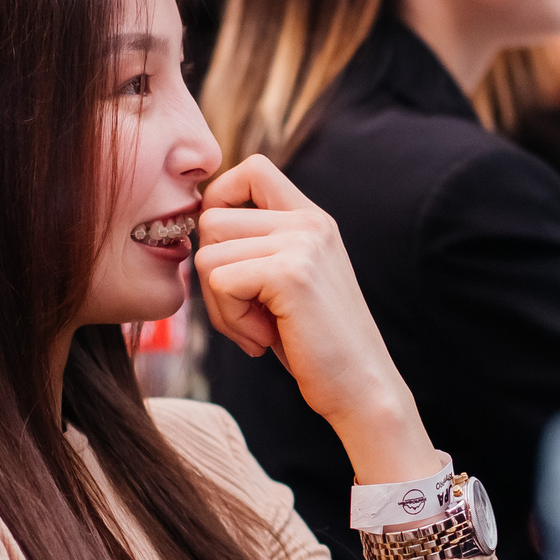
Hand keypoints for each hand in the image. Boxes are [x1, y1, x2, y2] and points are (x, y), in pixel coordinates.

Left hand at [194, 156, 440, 483]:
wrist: (362, 390)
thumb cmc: (316, 346)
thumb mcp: (287, 284)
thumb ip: (256, 249)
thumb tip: (197, 225)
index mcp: (312, 219)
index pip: (252, 168)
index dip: (219, 198)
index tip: (223, 250)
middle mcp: (309, 222)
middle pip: (212, 220)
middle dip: (213, 275)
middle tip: (246, 315)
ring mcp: (302, 243)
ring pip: (208, 255)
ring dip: (220, 305)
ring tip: (259, 329)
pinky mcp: (291, 273)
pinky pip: (220, 282)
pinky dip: (230, 321)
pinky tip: (264, 340)